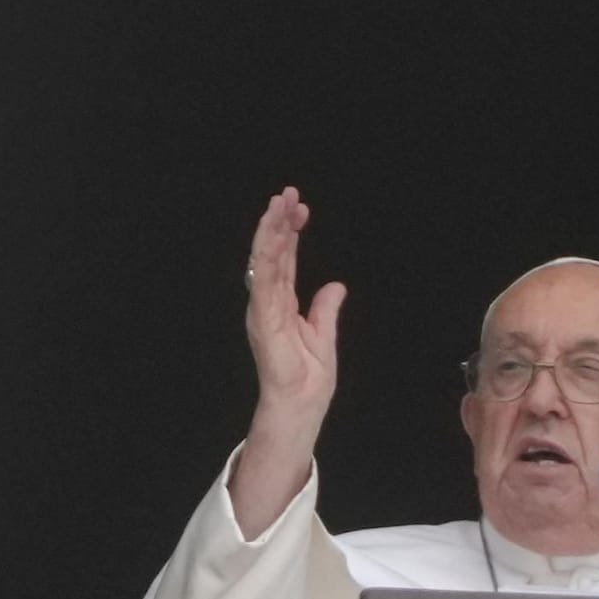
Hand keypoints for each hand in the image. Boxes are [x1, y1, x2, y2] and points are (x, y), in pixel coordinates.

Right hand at [231, 188, 346, 537]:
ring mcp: (263, 309)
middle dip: (278, 222)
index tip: (300, 208)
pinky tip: (273, 234)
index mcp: (281, 303)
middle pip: (271, 253)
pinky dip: (268, 256)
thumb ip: (325, 308)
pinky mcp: (263, 319)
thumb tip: (336, 286)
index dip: (289, 233)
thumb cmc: (309, 378)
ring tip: (280, 203)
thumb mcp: (324, 334)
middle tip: (288, 193)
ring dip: (271, 230)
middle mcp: (268, 301)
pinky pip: (264, 281)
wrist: (302, 404)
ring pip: (264, 261)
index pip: (283, 260)